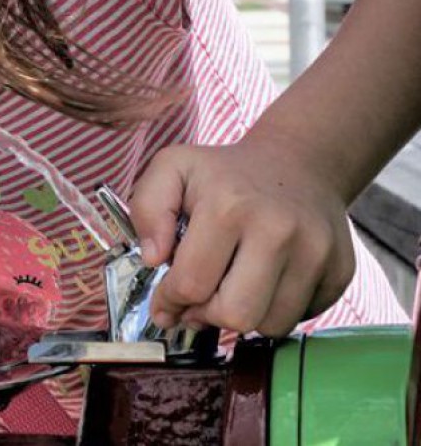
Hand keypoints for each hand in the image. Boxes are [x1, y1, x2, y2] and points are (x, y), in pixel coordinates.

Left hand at [128, 141, 354, 336]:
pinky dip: (276, 311)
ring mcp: (316, 253)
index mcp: (229, 207)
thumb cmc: (225, 173)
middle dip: (208, 316)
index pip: (192, 285)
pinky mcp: (340, 271)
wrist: (299, 162)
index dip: (170, 302)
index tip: (166, 301)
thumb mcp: (171, 169)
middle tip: (198, 302)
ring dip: (243, 317)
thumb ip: (146, 209)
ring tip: (229, 290)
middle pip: (236, 315)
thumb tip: (154, 259)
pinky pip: (301, 318)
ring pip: (271, 326)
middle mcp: (279, 231)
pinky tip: (263, 284)